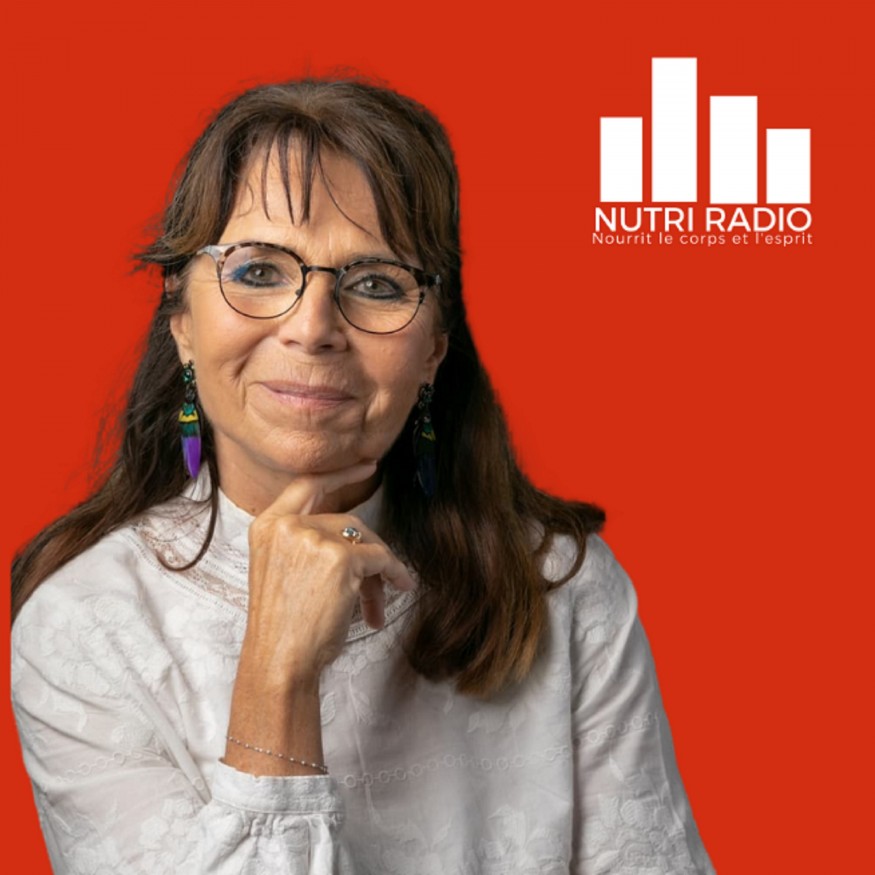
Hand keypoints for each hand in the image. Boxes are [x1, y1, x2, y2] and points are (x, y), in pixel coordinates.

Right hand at [240, 462, 415, 691]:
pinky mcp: (340, 557)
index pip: (307, 484)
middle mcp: (287, 525)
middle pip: (346, 521)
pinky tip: (398, 587)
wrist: (278, 661)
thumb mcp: (283, 571)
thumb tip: (359, 540)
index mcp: (267, 526)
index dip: (340, 475)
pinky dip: (394, 573)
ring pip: (365, 541)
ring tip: (379, 604)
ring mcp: (313, 538)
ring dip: (379, 572)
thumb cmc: (284, 627)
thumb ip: (306, 544)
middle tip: (379, 584)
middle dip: (366, 553)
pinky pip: (381, 558)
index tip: (367, 466)